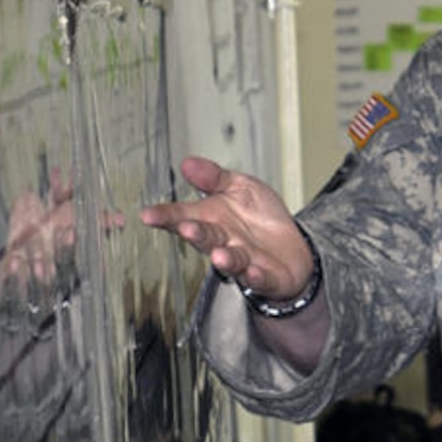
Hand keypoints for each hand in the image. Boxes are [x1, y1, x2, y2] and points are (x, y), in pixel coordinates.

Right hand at [139, 156, 312, 300]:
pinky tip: (254, 271)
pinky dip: (256, 276)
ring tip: (220, 254)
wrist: (293, 247)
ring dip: (225, 259)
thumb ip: (214, 177)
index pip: (184, 216)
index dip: (166, 216)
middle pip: (206, 238)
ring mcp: (243, 262)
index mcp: (213, 219)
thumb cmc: (261, 218)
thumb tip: (188, 163)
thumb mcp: (240, 187)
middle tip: (186, 228)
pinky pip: (260, 278)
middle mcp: (224, 242)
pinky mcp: (265, 277)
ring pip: (231, 261)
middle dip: (196, 234)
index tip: (148, 214)